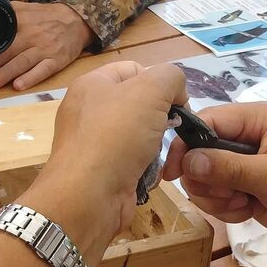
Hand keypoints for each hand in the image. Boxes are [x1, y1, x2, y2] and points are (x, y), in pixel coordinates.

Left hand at [0, 2, 92, 91]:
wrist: (75, 20)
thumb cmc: (45, 18)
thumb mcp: (23, 9)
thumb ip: (4, 15)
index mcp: (20, 22)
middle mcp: (31, 35)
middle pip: (6, 52)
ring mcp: (44, 49)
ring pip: (21, 63)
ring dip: (3, 75)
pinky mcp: (57, 60)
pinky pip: (42, 70)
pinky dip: (31, 78)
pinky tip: (18, 86)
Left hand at [24, 62, 186, 258]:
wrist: (88, 196)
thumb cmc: (116, 135)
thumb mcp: (150, 90)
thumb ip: (170, 77)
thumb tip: (176, 94)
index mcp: (92, 84)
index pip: (135, 69)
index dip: (160, 81)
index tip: (177, 102)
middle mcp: (89, 111)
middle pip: (139, 105)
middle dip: (160, 117)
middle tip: (169, 129)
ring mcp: (93, 144)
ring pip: (140, 136)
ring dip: (156, 146)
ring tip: (157, 156)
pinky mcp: (102, 172)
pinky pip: (133, 162)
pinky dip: (146, 168)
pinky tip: (148, 175)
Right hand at [162, 103, 266, 243]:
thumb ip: (229, 168)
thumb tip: (188, 162)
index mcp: (256, 119)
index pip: (206, 121)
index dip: (185, 145)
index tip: (174, 173)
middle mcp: (243, 136)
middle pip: (196, 152)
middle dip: (207, 180)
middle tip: (230, 194)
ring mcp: (238, 162)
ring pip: (200, 177)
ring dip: (216, 197)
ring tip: (244, 203)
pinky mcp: (237, 185)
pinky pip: (211, 196)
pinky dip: (224, 208)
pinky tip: (247, 210)